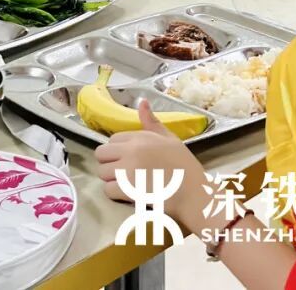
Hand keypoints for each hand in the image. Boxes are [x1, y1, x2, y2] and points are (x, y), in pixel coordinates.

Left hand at [95, 100, 207, 224]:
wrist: (194, 193)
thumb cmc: (184, 166)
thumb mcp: (170, 139)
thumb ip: (152, 122)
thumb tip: (142, 102)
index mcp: (140, 137)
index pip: (112, 140)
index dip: (118, 150)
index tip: (129, 159)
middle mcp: (130, 151)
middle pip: (101, 154)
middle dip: (109, 163)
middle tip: (123, 172)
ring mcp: (127, 170)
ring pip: (102, 172)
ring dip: (111, 179)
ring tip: (127, 183)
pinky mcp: (127, 190)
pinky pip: (108, 190)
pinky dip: (115, 194)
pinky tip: (128, 194)